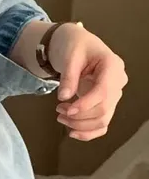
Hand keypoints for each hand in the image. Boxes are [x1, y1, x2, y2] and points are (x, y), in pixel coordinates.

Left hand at [50, 23, 127, 141]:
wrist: (79, 46)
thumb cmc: (76, 46)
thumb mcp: (70, 56)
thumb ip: (68, 76)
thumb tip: (64, 97)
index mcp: (112, 66)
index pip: (103, 92)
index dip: (85, 105)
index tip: (66, 109)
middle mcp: (117, 82)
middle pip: (103, 110)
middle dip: (78, 117)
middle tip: (59, 112)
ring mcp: (113, 95)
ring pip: (102, 120)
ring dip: (80, 126)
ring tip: (61, 117)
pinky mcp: (106, 104)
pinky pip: (102, 124)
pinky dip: (88, 132)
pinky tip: (73, 132)